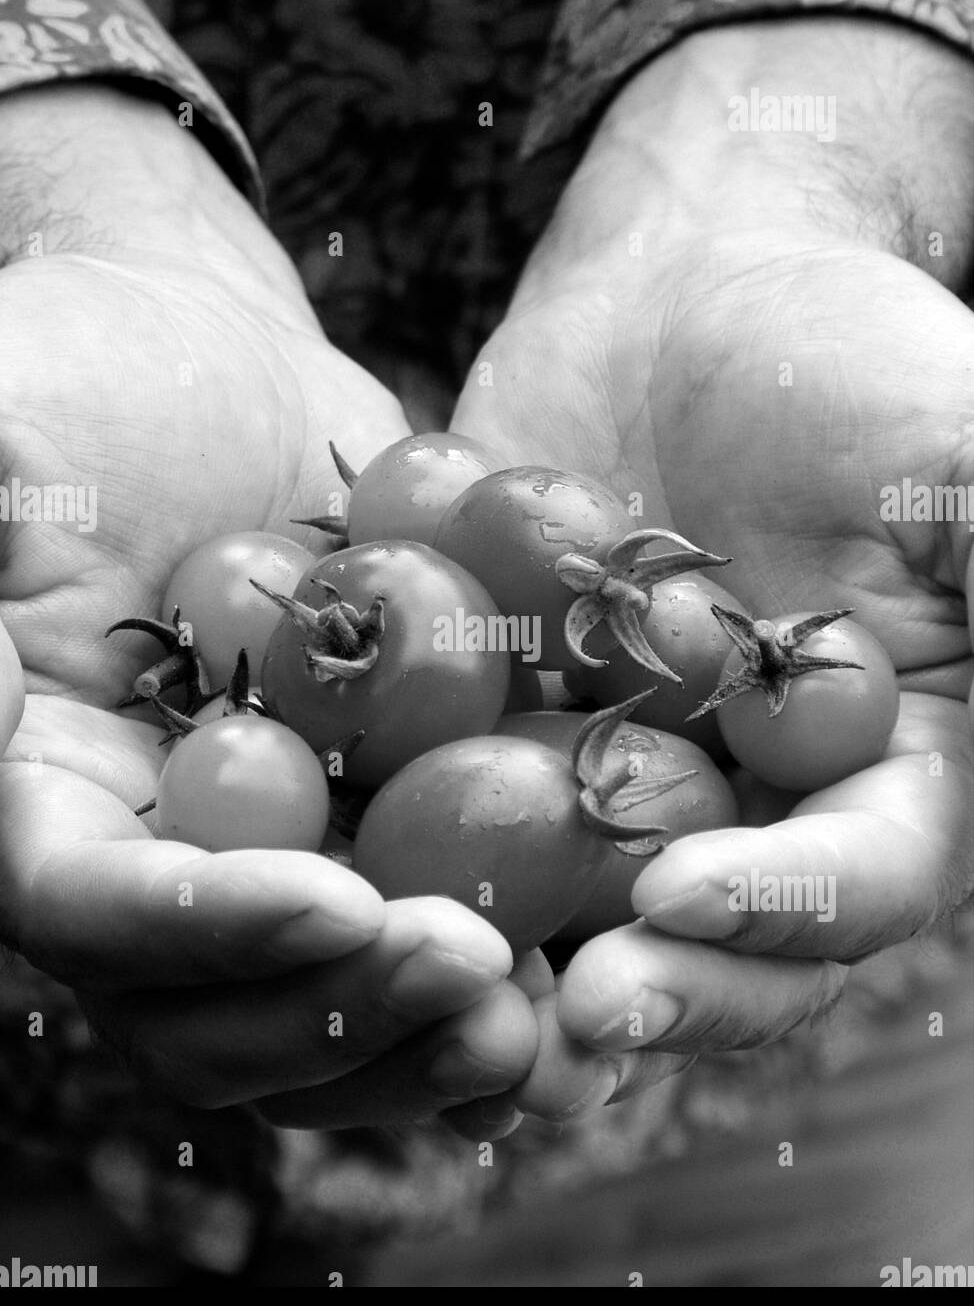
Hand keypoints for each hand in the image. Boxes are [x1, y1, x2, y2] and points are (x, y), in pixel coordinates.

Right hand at [0, 85, 535, 1129]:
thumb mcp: (7, 441)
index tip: (341, 902)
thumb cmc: (87, 372)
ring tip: (555, 1017)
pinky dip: (526, 954)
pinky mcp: (385, 824)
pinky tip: (616, 944)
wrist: (222, 364)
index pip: (95, 912)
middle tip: (476, 979)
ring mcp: (279, 851)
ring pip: (340, 1003)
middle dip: (346, 1013)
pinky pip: (443, 923)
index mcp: (49, 797)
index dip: (209, 931)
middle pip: (221, 1013)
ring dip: (441, 1033)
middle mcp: (160, 858)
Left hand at [453, 18, 973, 1115]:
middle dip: (652, 986)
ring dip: (517, 969)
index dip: (782, 909)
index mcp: (881, 776)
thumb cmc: (851, 358)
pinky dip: (406, 856)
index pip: (859, 878)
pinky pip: (457, 811)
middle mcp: (753, 809)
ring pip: (577, 910)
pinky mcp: (510, 740)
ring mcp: (623, 782)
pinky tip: (338, 890)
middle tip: (564, 1013)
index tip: (673, 896)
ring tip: (440, 990)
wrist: (693, 292)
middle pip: (716, 939)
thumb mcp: (959, 455)